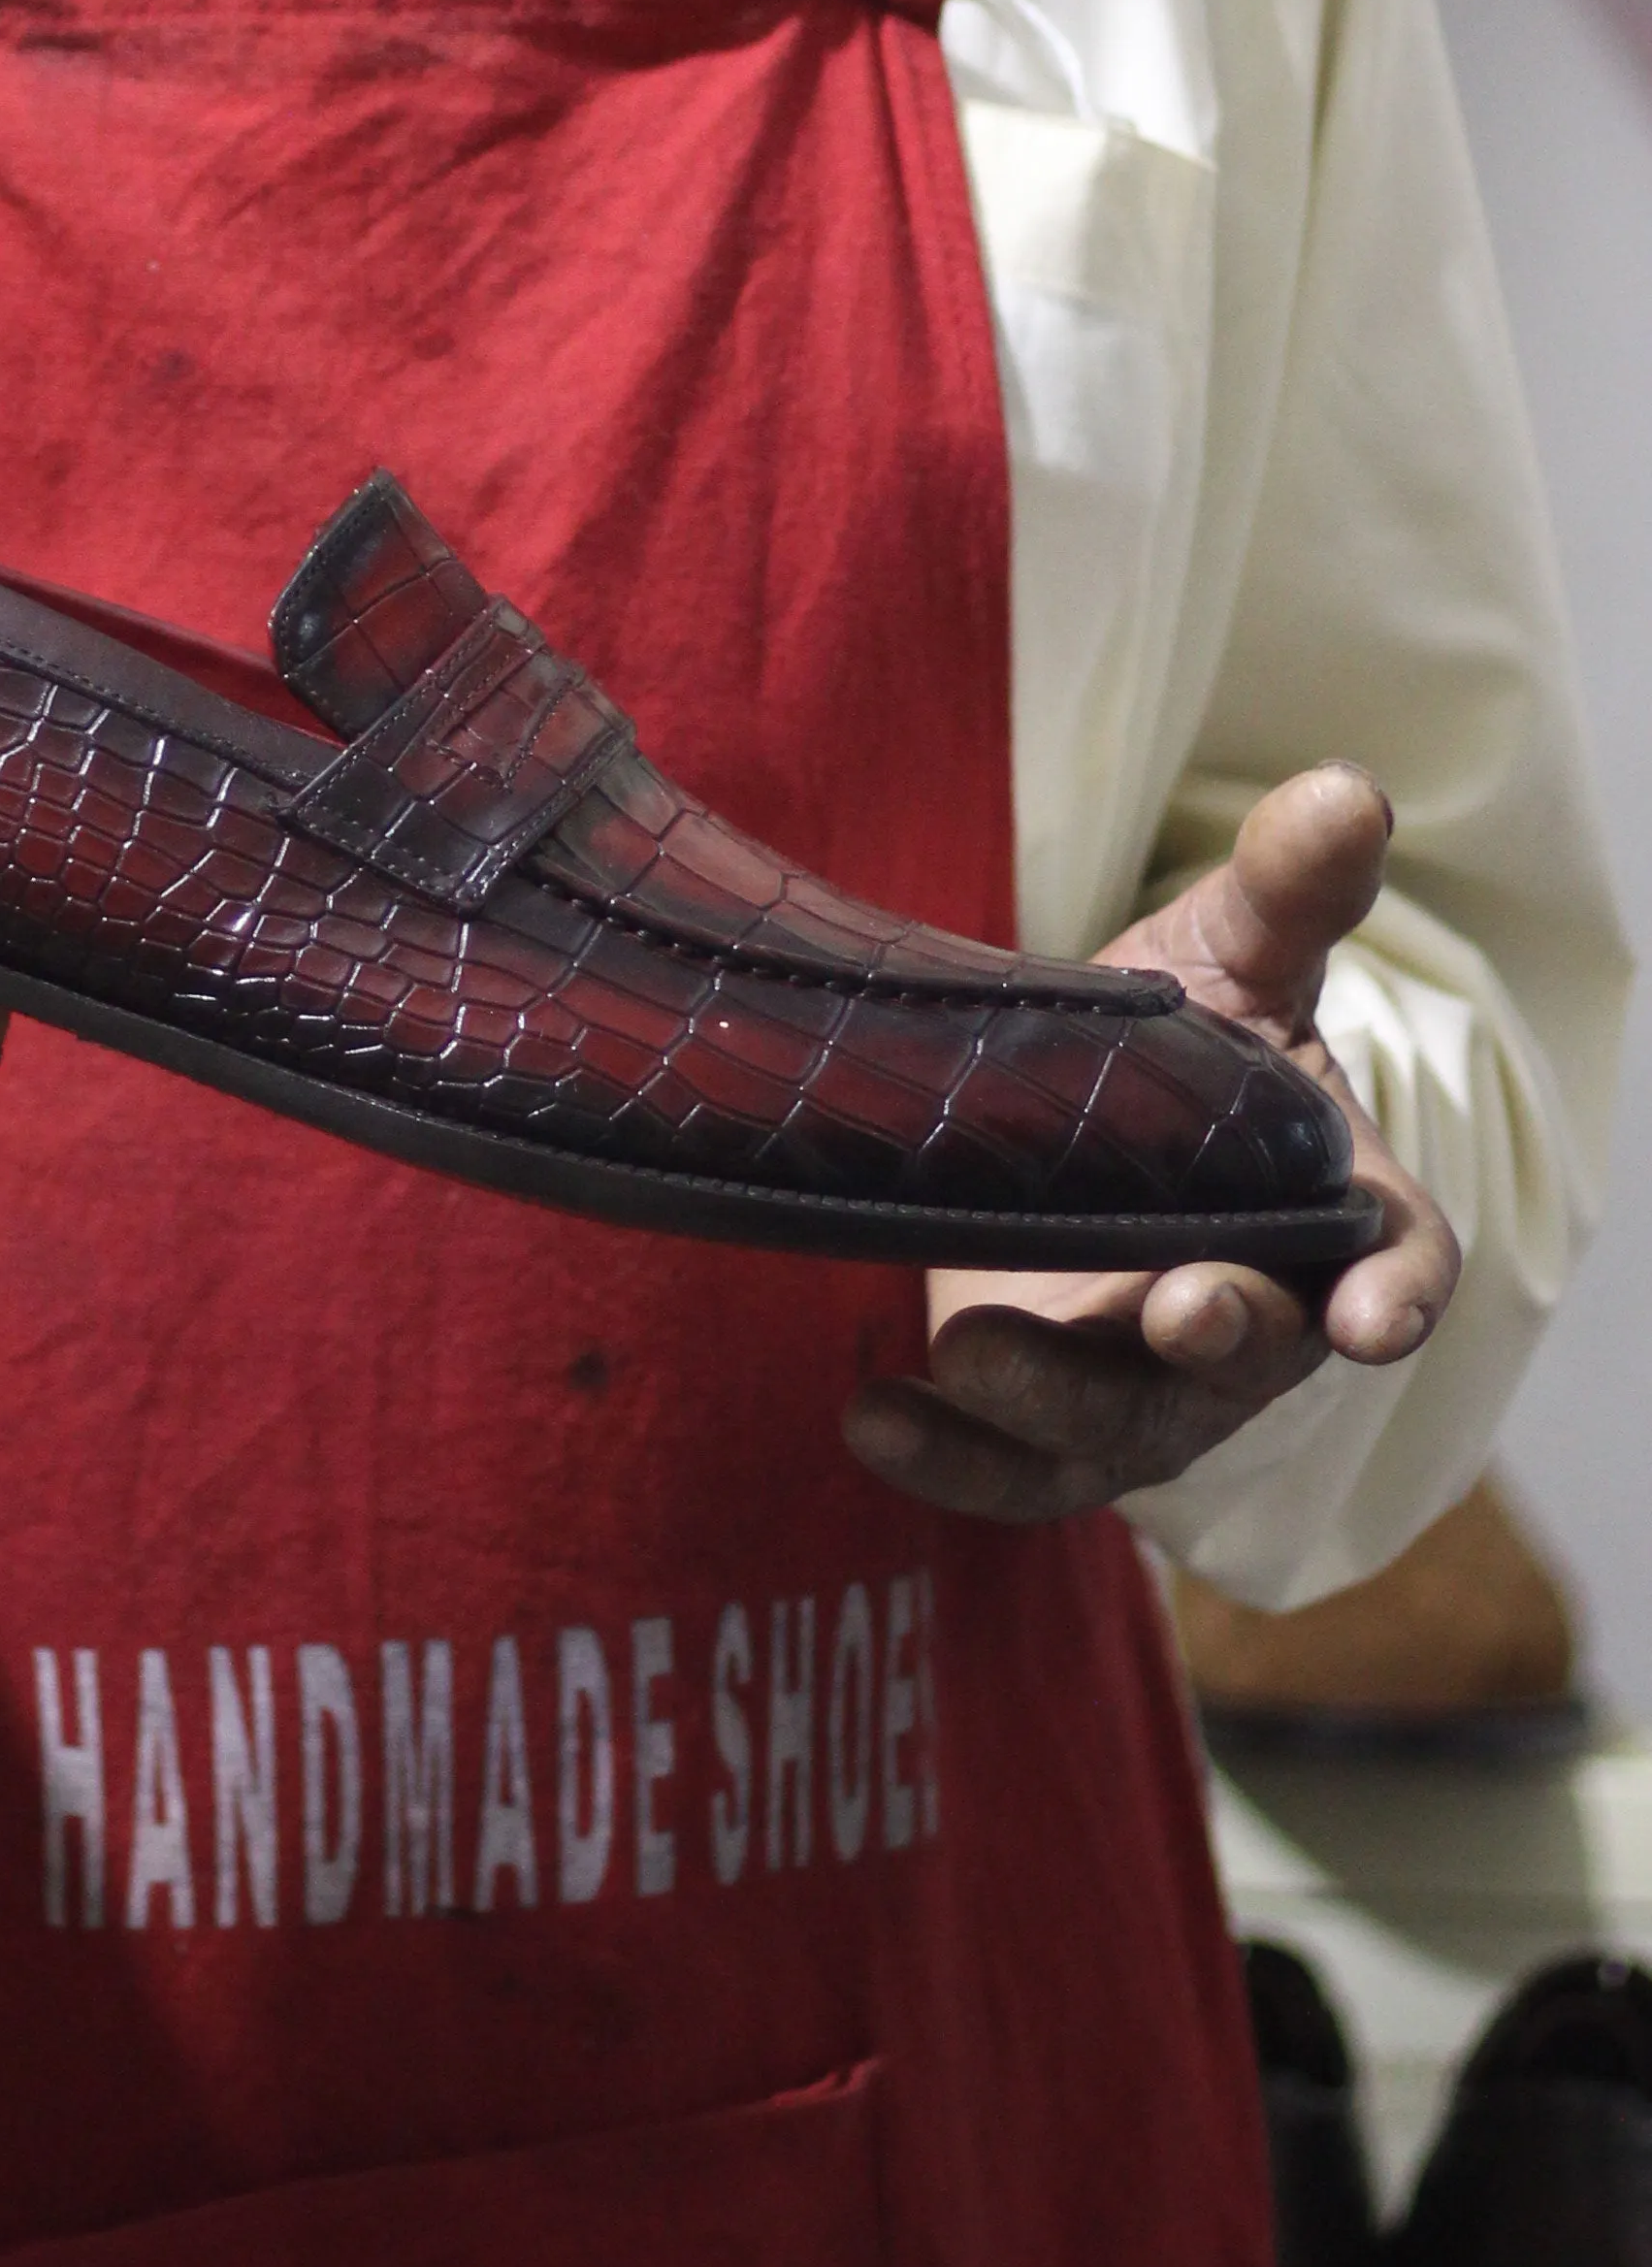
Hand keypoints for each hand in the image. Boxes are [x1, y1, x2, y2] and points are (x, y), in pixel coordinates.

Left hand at [843, 763, 1457, 1524]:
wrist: (1057, 1107)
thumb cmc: (1177, 1047)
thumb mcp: (1226, 957)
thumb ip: (1284, 892)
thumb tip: (1344, 793)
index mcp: (1322, 1212)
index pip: (1394, 1262)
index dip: (1394, 1294)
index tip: (1374, 1321)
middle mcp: (1247, 1314)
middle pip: (1248, 1355)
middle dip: (1217, 1339)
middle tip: (1172, 1308)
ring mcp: (1140, 1382)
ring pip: (1117, 1431)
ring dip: (1050, 1406)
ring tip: (968, 1350)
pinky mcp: (1038, 1419)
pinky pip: (1009, 1472)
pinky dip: (949, 1462)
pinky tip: (873, 1417)